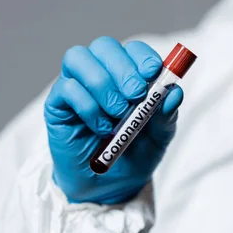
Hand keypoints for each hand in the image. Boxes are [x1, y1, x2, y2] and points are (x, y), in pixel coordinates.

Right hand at [44, 36, 182, 203]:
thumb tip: (175, 92)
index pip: (133, 50)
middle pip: (104, 46)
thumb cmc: (136, 156)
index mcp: (130, 76)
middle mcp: (102, 74)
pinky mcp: (58, 105)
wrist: (110, 187)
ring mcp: (77, 87)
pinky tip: (102, 128)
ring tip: (118, 114)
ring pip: (78, 58)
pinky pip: (67, 89)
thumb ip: (167, 114)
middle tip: (136, 95)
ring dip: (102, 84)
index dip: (142, 56)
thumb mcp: (159, 137)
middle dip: (123, 68)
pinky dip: (88, 107)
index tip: (153, 72)